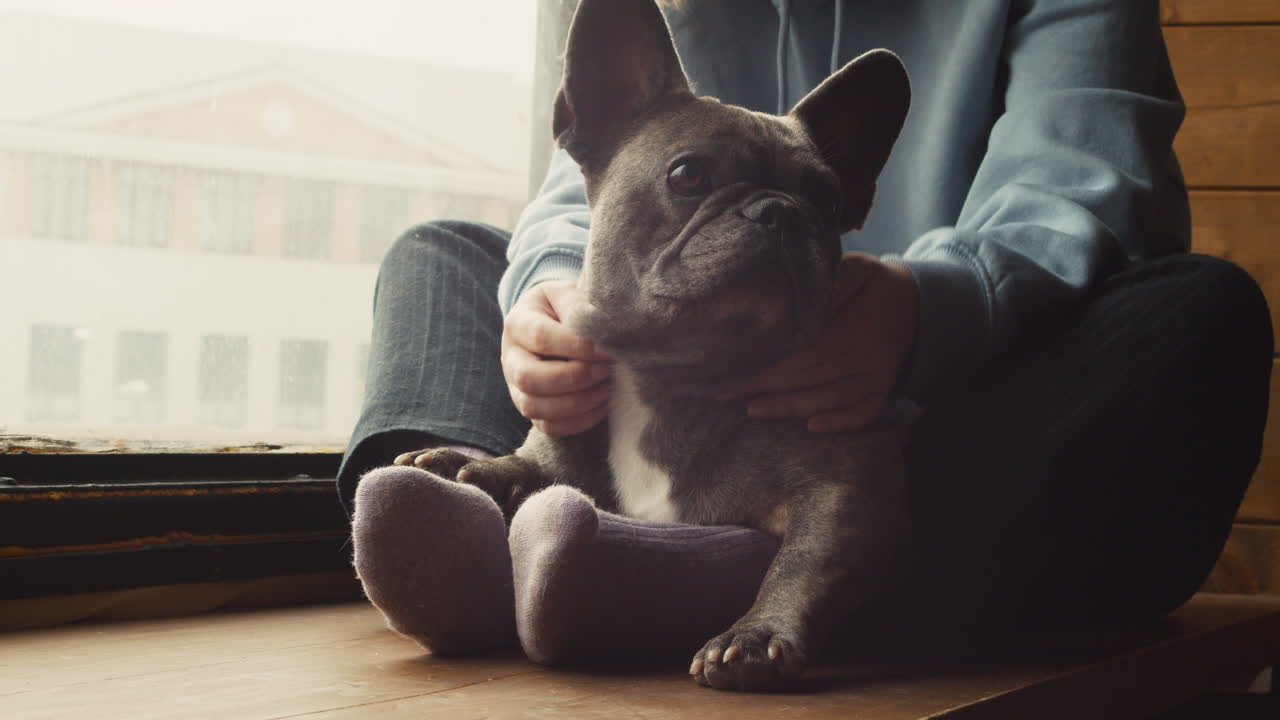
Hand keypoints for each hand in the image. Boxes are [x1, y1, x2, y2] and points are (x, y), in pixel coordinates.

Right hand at [502, 280, 612, 436]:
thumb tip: (600, 332)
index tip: (609, 349)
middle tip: (606, 369)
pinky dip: (579, 421)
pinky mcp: (532, 409)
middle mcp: (510, 358)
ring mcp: (516, 388)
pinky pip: (549, 427)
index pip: (540, 338)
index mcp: (518, 323)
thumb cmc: (565, 307)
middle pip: (528, 378)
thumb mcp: (567, 294)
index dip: (577, 346)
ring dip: (577, 402)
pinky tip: (602, 403)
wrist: (555, 323)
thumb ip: (578, 307)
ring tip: (607, 387)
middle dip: (574, 378)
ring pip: (534, 407)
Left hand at [727, 252, 917, 431]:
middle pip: (808, 378)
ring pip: (829, 398)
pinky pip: (863, 412)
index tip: (734, 369)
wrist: (915, 300)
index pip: (801, 352)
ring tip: (754, 411)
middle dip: (766, 387)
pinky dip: (840, 422)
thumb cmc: (871, 283)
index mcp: (851, 329)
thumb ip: (830, 282)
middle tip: (726, 393)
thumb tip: (796, 295)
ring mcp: (874, 378)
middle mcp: (863, 358)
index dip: (767, 364)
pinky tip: (812, 428)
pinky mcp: (882, 389)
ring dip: (791, 407)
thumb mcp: (854, 269)